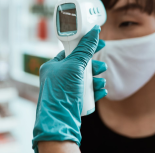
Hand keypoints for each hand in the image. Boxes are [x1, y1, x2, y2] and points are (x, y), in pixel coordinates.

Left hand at [32, 25, 106, 151]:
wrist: (59, 122)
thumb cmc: (61, 92)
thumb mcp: (75, 66)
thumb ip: (85, 49)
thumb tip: (94, 32)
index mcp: (53, 66)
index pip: (71, 50)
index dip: (86, 46)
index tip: (99, 43)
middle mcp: (57, 77)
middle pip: (80, 65)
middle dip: (93, 67)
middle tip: (101, 68)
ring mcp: (65, 90)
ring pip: (85, 79)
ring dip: (96, 80)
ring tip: (101, 82)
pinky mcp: (72, 101)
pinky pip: (86, 92)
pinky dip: (94, 90)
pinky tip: (101, 91)